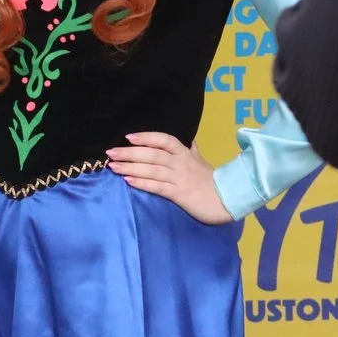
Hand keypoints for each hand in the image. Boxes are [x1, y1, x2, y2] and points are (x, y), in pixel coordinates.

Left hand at [106, 132, 233, 224]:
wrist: (227, 200)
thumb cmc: (211, 180)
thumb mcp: (201, 160)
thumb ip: (192, 149)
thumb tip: (188, 138)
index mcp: (185, 153)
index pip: (164, 140)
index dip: (146, 137)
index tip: (128, 137)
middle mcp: (180, 163)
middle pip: (153, 154)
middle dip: (130, 153)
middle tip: (110, 152)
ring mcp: (179, 178)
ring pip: (152, 170)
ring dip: (131, 167)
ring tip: (114, 167)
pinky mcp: (179, 194)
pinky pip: (158, 187)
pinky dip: (143, 183)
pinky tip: (129, 181)